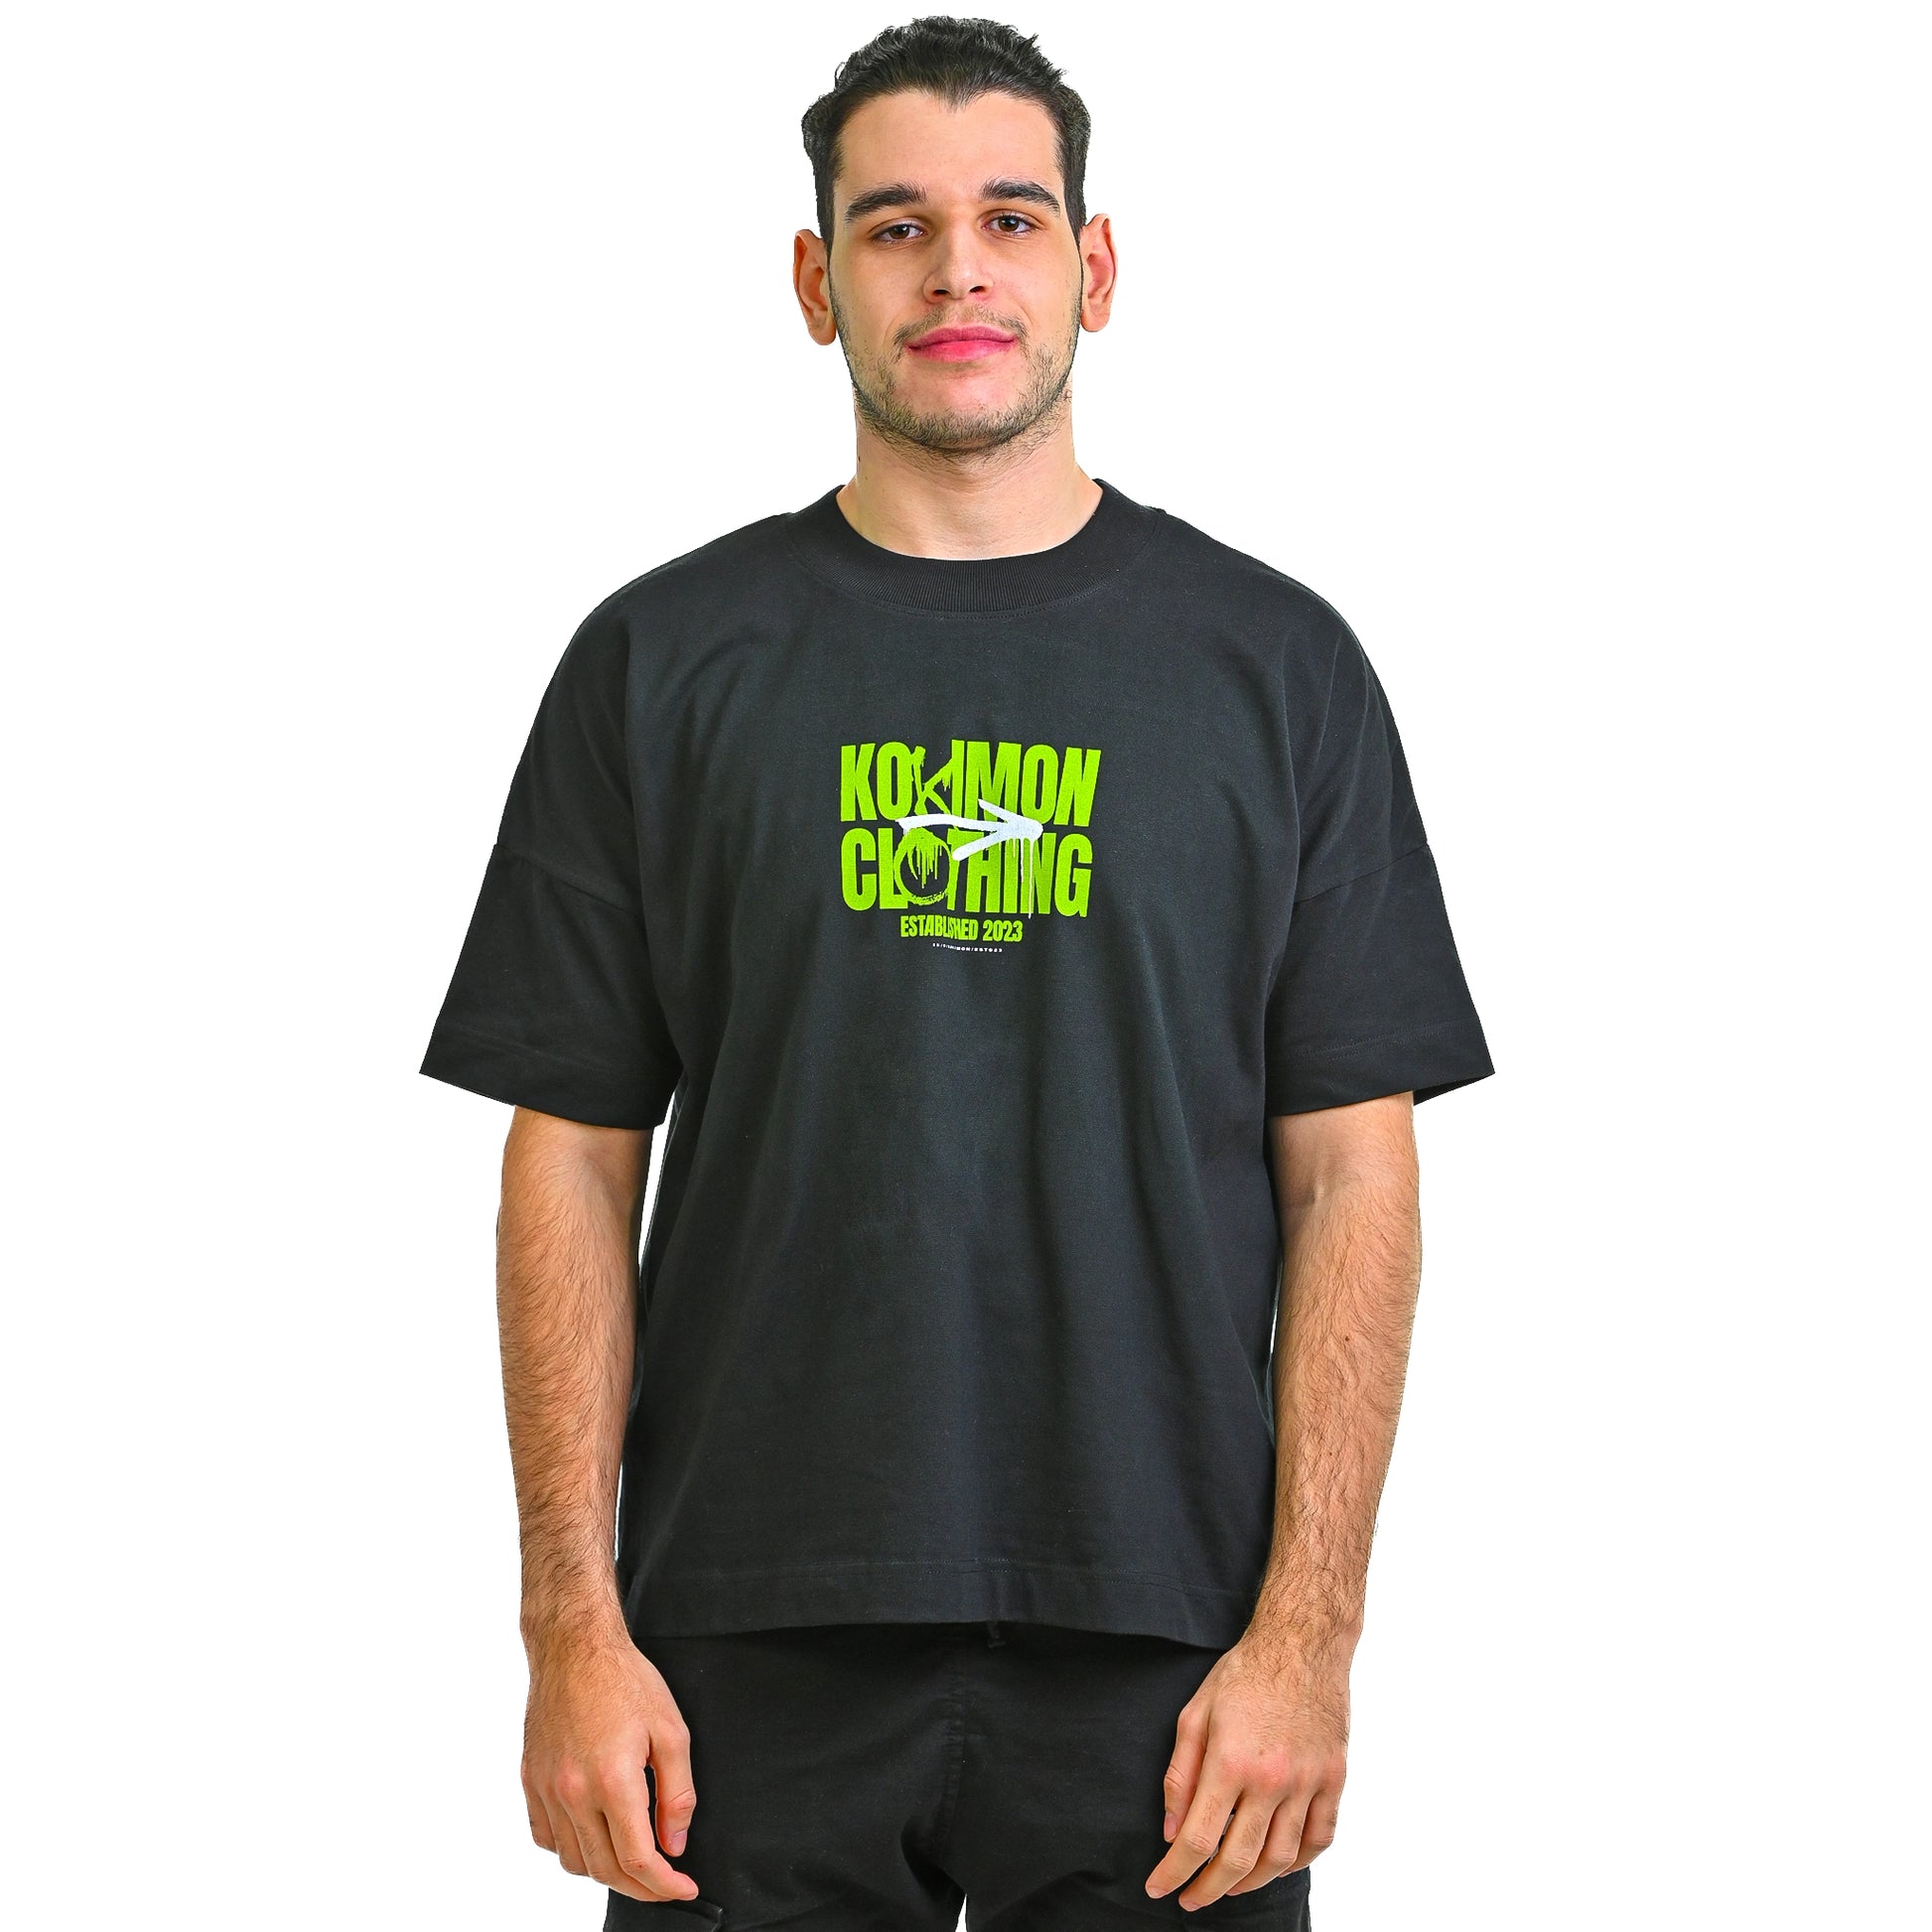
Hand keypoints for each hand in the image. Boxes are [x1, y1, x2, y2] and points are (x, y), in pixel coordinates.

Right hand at [520, 1615, 701, 1906]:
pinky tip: (592, 1835)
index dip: (664, 1885)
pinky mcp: (530, 1781)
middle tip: (664, 1880)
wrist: (575, 1647)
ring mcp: (547, 1789)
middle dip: (640, 1886)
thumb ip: (677, 1793)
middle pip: (605, 1869)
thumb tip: (675, 1842)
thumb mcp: (671, 1731)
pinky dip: (570, 1849)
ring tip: (631, 1857)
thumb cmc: (625, 1680)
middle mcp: (574, 1792)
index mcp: (613, 1780)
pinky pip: (546, 1837)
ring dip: (604, 1870)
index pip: (638, 1859)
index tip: (683, 1887)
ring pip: (573, 1860)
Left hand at [1143, 1628, 1348, 1909]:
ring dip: (1250, 1882)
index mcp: (1230, 1762)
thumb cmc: (1243, 1673)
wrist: (1302, 1643)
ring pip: (1281, 1859)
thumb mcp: (1195, 1713)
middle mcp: (1272, 1780)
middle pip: (1238, 1861)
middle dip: (1208, 1890)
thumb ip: (1180, 1775)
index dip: (1174, 1872)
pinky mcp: (1334, 1779)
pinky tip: (1276, 1864)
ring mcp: (1308, 1782)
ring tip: (1228, 1884)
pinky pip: (1320, 1839)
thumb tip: (1171, 1830)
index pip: (1198, 1840)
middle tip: (1191, 1899)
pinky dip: (1297, 1863)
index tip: (1158, 1888)